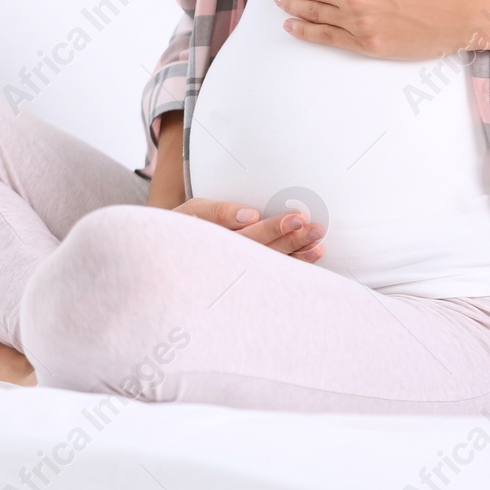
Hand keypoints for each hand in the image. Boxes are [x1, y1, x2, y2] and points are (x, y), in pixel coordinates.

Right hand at [171, 198, 324, 261]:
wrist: (171, 258)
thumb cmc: (184, 226)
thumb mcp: (193, 212)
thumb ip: (219, 212)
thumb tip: (251, 214)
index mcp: (218, 245)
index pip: (251, 236)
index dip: (274, 228)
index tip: (297, 218)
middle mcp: (231, 262)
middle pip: (266, 252)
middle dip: (293, 240)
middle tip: (315, 228)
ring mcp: (239, 273)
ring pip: (273, 266)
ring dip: (298, 255)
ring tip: (319, 244)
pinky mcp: (246, 277)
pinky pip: (274, 274)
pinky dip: (294, 265)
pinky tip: (312, 256)